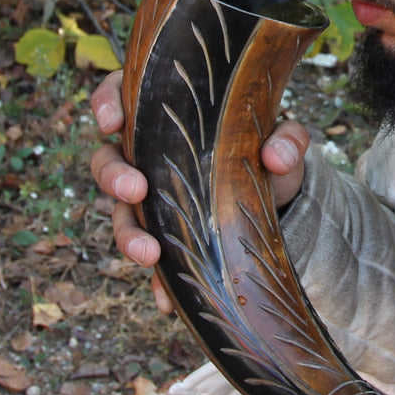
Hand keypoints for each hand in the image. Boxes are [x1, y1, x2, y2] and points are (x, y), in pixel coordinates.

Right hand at [89, 69, 310, 312]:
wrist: (280, 202)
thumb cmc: (268, 153)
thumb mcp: (284, 141)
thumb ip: (287, 140)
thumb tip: (276, 156)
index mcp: (168, 115)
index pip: (122, 94)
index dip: (106, 102)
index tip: (111, 121)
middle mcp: (149, 155)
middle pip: (108, 159)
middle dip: (113, 175)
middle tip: (135, 190)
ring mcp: (151, 199)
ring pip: (120, 213)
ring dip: (127, 234)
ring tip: (150, 254)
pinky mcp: (164, 237)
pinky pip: (150, 259)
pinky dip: (156, 281)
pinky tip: (166, 300)